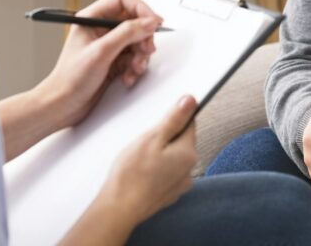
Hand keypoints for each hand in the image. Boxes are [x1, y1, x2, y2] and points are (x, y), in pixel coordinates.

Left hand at [37, 0, 162, 130]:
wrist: (62, 106)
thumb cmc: (70, 79)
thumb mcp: (101, 52)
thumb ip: (127, 34)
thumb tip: (149, 22)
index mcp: (91, 17)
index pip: (123, 0)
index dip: (141, 8)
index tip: (154, 23)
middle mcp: (100, 28)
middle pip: (134, 20)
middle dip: (143, 36)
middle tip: (147, 50)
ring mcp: (108, 44)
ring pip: (137, 40)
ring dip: (141, 55)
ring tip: (135, 69)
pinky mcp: (114, 60)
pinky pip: (134, 56)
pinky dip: (135, 67)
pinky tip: (128, 77)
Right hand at [98, 95, 198, 225]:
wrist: (119, 210)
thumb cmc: (132, 175)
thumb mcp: (152, 138)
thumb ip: (174, 120)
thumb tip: (191, 101)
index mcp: (188, 153)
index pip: (189, 124)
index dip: (174, 118)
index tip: (159, 121)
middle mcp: (189, 170)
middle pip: (181, 142)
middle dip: (164, 138)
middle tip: (143, 142)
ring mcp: (179, 184)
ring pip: (172, 158)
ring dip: (160, 154)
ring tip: (139, 159)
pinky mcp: (168, 194)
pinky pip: (165, 173)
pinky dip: (155, 170)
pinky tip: (140, 173)